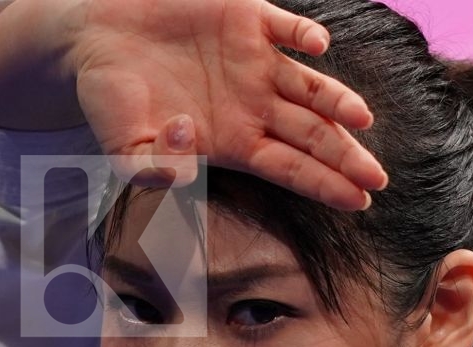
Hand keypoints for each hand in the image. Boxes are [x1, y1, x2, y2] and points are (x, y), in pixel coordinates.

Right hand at [67, 0, 387, 209]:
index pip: (290, 168)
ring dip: (336, 102)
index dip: (325, 184)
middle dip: (345, 157)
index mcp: (232, 140)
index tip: (359, 202)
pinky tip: (318, 48)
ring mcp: (254, 61)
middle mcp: (253, 103)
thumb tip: (186, 161)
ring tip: (361, 118)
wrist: (94, 37)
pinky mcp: (245, 18)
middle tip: (378, 177)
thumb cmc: (110, 98)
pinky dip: (304, 35)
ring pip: (309, 86)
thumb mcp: (122, 148)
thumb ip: (153, 170)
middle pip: (312, 135)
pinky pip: (286, 27)